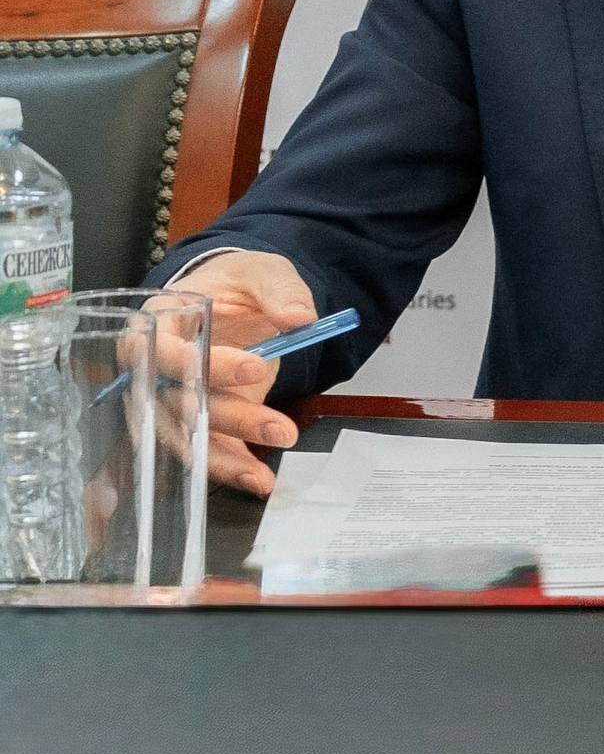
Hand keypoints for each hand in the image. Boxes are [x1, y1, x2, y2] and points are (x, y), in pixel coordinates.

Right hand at [164, 250, 315, 497]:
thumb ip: (280, 290)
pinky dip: (230, 469)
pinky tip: (258, 481)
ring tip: (264, 477)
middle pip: (176, 404)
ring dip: (225, 459)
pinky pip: (205, 451)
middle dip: (229, 419)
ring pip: (185, 439)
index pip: (164, 352)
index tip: (253, 368)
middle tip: (279, 428)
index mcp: (157, 324)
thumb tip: (300, 317)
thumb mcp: (262, 271)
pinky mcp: (195, 422)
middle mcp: (152, 369)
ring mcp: (171, 400)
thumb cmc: (236, 283)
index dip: (202, 364)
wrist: (234, 301)